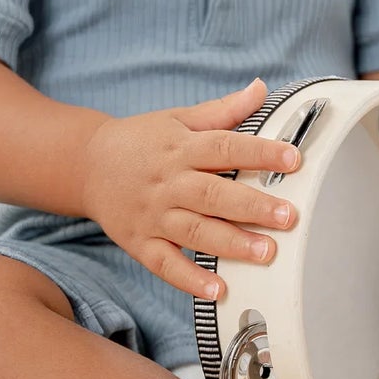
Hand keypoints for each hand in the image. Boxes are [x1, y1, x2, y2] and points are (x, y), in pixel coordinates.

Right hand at [80, 79, 300, 299]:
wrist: (85, 165)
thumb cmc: (141, 141)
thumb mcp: (178, 118)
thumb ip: (223, 111)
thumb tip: (262, 88)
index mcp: (181, 148)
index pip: (225, 147)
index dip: (260, 153)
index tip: (293, 160)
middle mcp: (168, 183)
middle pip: (213, 195)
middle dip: (252, 206)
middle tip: (287, 216)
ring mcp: (153, 215)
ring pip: (194, 231)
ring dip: (231, 243)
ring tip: (266, 252)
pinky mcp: (139, 243)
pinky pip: (165, 265)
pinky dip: (190, 279)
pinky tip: (217, 290)